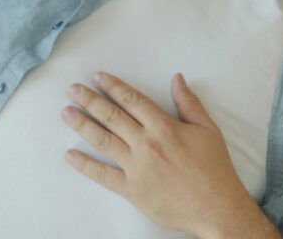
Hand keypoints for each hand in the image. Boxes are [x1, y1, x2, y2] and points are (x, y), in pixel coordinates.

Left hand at [62, 72, 279, 238]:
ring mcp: (137, 168)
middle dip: (91, 101)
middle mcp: (147, 144)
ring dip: (82, 125)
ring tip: (66, 113)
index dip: (114, 86)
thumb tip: (177, 79)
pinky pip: (103, 175)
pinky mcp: (132, 189)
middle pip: (112, 117)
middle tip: (73, 90)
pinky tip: (70, 155)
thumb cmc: (214, 167)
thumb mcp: (208, 129)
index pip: (133, 100)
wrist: (215, 206)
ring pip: (103, 141)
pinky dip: (85, 165)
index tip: (98, 77)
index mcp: (165, 127)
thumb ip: (189, 103)